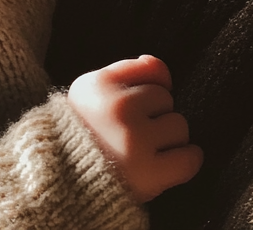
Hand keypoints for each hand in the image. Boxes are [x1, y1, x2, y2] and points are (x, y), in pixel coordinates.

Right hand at [68, 54, 202, 202]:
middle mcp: (118, 109)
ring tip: (147, 149)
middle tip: (136, 132)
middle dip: (157, 114)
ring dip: (169, 138)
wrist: (63, 182)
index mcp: (100, 85)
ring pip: (179, 126)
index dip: (150, 88)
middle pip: (166, 98)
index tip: (140, 103)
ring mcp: (134, 141)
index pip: (153, 69)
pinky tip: (174, 161)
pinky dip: (188, 159)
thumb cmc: (82, 132)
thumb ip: (129, 71)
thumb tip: (165, 76)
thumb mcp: (91, 89)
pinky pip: (188, 159)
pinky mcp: (148, 174)